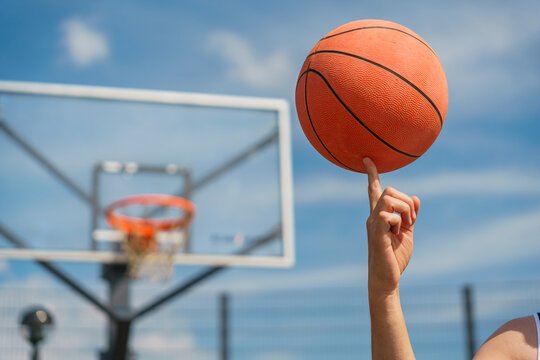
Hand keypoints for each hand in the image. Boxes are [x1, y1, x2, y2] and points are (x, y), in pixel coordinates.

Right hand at [364, 158, 419, 294]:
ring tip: (406, 226)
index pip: (374, 191)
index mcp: (380, 215)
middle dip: (406, 200)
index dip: (372, 174)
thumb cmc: (395, 257)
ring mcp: (373, 223)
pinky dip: (399, 221)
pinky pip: (388, 215)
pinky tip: (397, 234)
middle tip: (411, 221)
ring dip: (405, 209)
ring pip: (389, 198)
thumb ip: (411, 216)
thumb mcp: (407, 233)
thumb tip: (416, 197)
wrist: (387, 278)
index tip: (368, 160)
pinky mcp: (376, 232)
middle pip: (388, 189)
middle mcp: (373, 216)